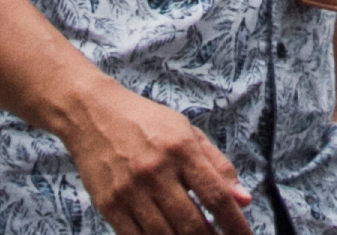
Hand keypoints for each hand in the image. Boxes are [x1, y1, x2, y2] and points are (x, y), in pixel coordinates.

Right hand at [49, 74, 254, 234]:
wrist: (92, 113)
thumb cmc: (145, 122)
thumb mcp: (187, 132)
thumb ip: (217, 166)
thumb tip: (244, 200)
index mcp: (181, 149)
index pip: (216, 196)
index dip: (235, 224)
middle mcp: (156, 171)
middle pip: (192, 224)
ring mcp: (130, 191)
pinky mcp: (109, 205)